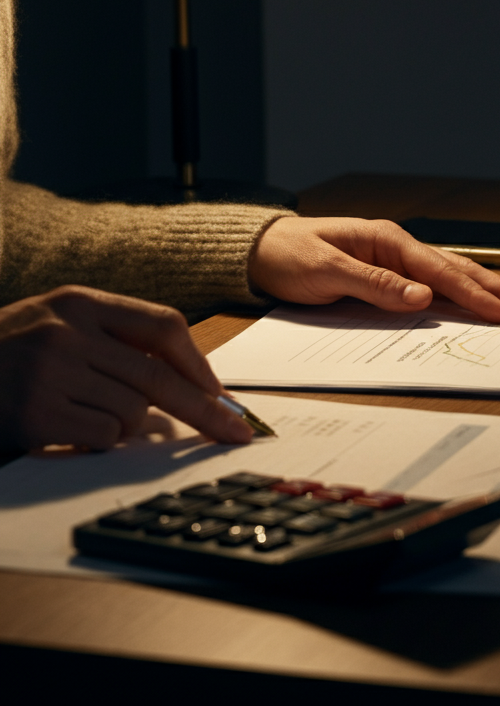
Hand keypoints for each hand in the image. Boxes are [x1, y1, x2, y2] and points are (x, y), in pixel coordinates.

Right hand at [0, 286, 251, 452]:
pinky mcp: (33, 415)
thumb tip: (189, 384)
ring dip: (129, 425)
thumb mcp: (57, 326)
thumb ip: (115, 341)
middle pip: (161, 376)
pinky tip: (69, 428)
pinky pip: (102, 436)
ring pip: (134, 411)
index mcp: (79, 301)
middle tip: (235, 432)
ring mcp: (48, 372)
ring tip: (88, 412)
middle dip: (206, 410)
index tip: (222, 392)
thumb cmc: (6, 355)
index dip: (200, 363)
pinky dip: (100, 440)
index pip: (163, 325)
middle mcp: (66, 331)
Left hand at [249, 217, 499, 322]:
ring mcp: (397, 260)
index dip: (475, 294)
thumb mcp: (323, 271)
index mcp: (387, 240)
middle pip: (458, 270)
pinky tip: (481, 304)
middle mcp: (398, 247)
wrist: (259, 251)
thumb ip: (373, 284)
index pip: (440, 271)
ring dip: (488, 292)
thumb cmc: (288, 256)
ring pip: (452, 277)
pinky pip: (433, 287)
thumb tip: (421, 298)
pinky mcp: (389, 275)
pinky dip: (462, 295)